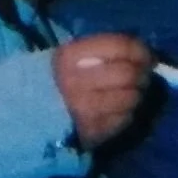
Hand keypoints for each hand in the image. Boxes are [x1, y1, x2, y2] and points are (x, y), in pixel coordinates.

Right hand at [51, 34, 152, 150]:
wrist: (31, 114)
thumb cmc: (58, 78)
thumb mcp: (71, 56)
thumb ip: (103, 50)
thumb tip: (144, 53)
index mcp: (69, 56)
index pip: (120, 46)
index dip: (140, 50)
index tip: (147, 56)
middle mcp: (76, 82)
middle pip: (128, 73)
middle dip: (142, 74)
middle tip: (142, 75)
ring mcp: (84, 110)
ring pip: (130, 98)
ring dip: (136, 94)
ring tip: (131, 92)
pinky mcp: (92, 132)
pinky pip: (124, 119)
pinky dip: (127, 113)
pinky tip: (118, 109)